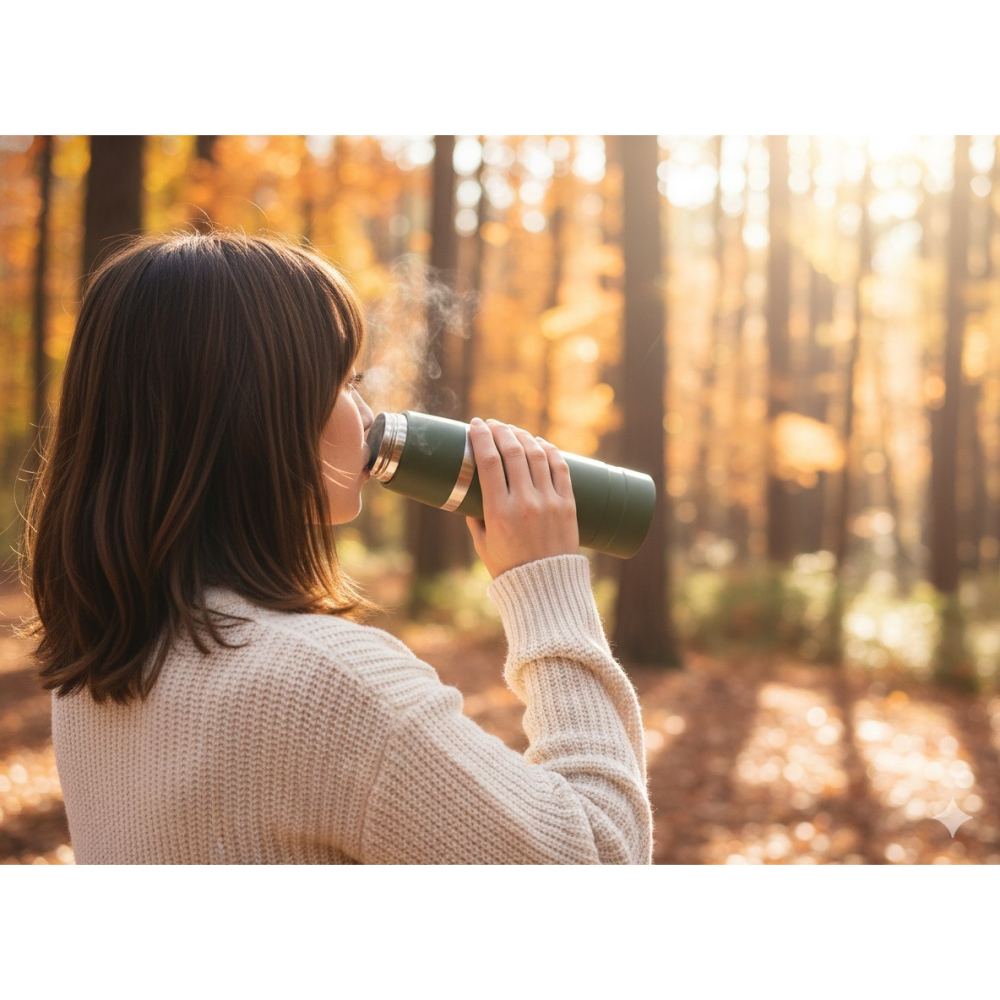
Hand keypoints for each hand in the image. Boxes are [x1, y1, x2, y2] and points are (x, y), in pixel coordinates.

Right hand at [465, 417, 578, 579]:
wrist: (545, 589)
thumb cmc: (508, 568)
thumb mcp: (482, 544)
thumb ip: (475, 518)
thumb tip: (470, 495)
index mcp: (499, 512)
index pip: (489, 462)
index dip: (481, 437)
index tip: (475, 425)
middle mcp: (525, 502)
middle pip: (513, 452)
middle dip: (501, 431)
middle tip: (493, 424)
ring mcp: (549, 502)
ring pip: (537, 455)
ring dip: (524, 436)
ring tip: (514, 431)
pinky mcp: (568, 505)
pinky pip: (560, 468)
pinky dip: (549, 450)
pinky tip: (540, 442)